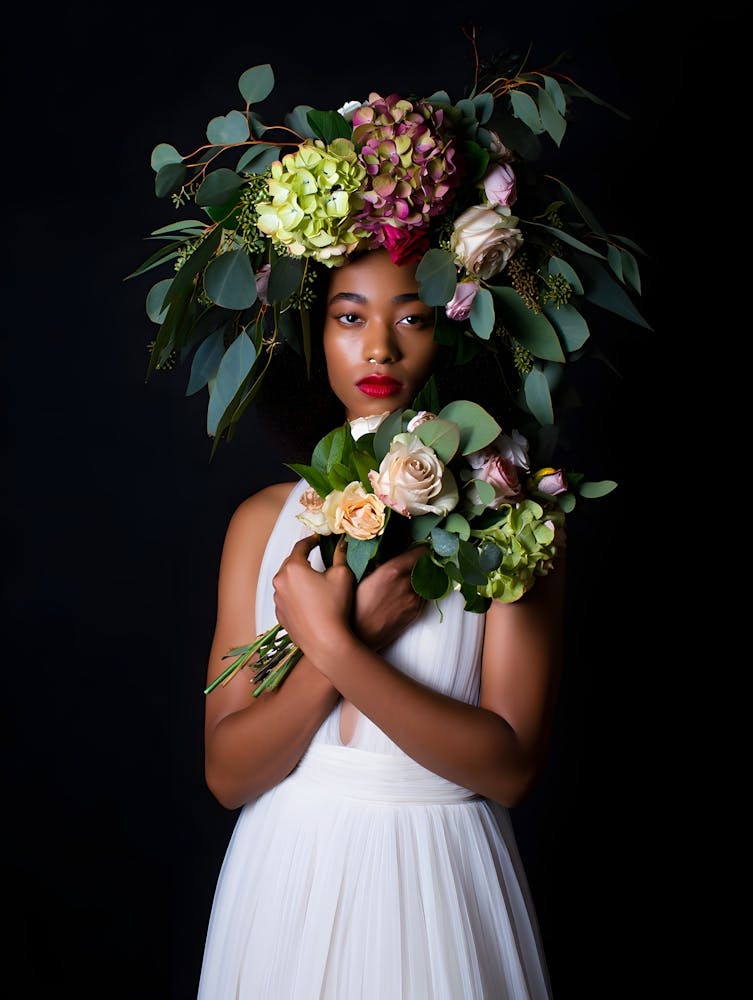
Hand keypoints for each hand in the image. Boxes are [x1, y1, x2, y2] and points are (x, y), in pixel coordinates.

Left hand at [272, 535, 354, 652]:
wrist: (326, 642)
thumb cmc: (334, 608)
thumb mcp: (342, 575)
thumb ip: (341, 555)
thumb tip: (342, 544)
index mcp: (293, 568)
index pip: (301, 546)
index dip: (311, 540)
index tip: (317, 539)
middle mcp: (281, 582)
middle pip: (291, 563)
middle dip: (303, 559)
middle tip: (316, 557)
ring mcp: (279, 600)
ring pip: (288, 581)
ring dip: (299, 578)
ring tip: (314, 581)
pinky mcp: (281, 615)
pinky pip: (287, 598)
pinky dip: (296, 595)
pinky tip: (310, 600)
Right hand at [353, 546, 425, 649]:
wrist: (359, 636)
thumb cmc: (354, 607)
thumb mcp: (360, 577)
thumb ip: (377, 563)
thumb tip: (385, 552)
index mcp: (392, 571)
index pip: (419, 553)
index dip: (421, 548)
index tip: (421, 546)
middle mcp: (406, 584)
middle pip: (423, 566)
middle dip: (418, 563)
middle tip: (412, 561)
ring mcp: (413, 600)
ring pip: (424, 582)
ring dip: (418, 578)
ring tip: (404, 580)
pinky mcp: (415, 613)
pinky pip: (422, 597)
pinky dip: (417, 592)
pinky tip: (403, 594)